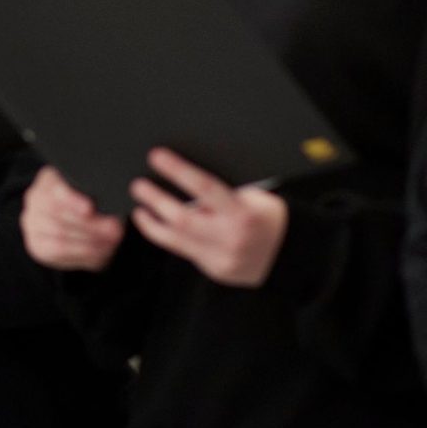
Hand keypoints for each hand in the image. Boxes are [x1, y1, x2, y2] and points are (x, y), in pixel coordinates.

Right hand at [20, 166, 126, 271]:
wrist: (81, 220)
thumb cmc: (92, 201)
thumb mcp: (96, 191)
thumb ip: (100, 194)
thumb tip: (111, 210)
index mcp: (49, 179)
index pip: (55, 189)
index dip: (72, 200)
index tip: (90, 209)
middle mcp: (35, 199)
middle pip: (58, 215)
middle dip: (90, 226)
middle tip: (115, 230)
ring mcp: (33, 224)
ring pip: (59, 237)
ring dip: (90, 243)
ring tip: (111, 243)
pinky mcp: (37, 246)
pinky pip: (59, 254)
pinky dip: (83, 255)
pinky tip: (100, 254)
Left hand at [126, 149, 289, 287]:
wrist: (287, 254)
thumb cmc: (269, 217)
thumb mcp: (254, 197)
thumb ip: (223, 192)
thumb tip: (186, 178)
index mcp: (241, 212)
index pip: (203, 187)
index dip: (177, 170)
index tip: (157, 157)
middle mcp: (229, 237)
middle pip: (182, 218)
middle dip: (156, 200)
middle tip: (138, 186)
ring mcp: (221, 258)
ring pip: (176, 241)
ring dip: (153, 224)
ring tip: (139, 210)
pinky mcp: (215, 270)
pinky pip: (185, 253)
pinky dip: (169, 238)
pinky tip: (158, 227)